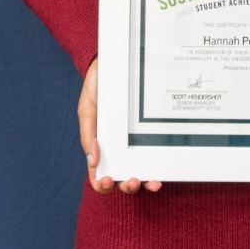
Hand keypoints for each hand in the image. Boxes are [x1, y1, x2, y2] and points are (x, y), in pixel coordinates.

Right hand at [79, 57, 161, 194]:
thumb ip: (88, 133)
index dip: (101, 183)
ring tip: (151, 182)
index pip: (99, 173)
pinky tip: (161, 170)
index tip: (106, 181)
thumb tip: (94, 161)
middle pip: (122, 176)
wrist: (116, 63)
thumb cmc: (98, 87)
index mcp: (101, 145)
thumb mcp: (87, 108)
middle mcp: (119, 148)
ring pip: (141, 170)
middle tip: (131, 180)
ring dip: (145, 182)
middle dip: (127, 185)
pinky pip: (155, 152)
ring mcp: (136, 142)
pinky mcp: (150, 133)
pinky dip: (158, 165)